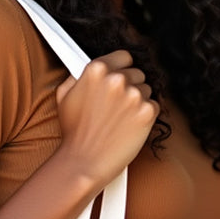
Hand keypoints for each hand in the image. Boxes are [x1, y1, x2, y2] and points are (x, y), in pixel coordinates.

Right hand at [53, 50, 158, 186]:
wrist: (84, 162)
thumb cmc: (74, 133)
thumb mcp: (64, 96)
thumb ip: (78, 76)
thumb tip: (85, 69)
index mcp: (97, 69)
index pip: (124, 57)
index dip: (122, 68)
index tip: (121, 78)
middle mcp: (117, 78)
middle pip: (137, 73)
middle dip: (130, 87)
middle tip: (118, 106)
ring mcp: (134, 95)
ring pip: (147, 90)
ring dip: (138, 101)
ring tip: (121, 119)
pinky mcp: (147, 112)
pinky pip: (154, 106)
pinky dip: (146, 116)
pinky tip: (130, 126)